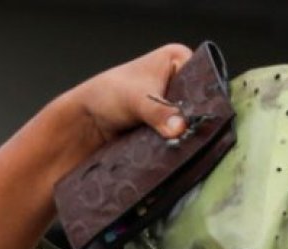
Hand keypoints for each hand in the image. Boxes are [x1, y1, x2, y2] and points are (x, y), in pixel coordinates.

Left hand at [71, 43, 192, 145]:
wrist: (83, 119)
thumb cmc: (107, 95)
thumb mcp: (136, 99)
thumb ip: (159, 112)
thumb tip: (180, 128)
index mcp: (177, 59)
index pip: (203, 77)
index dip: (204, 98)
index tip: (200, 117)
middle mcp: (178, 78)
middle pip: (197, 101)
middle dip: (193, 118)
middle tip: (191, 136)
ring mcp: (172, 101)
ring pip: (187, 119)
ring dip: (183, 133)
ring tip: (183, 145)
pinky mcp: (164, 122)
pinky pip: (175, 132)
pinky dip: (174, 140)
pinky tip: (174, 150)